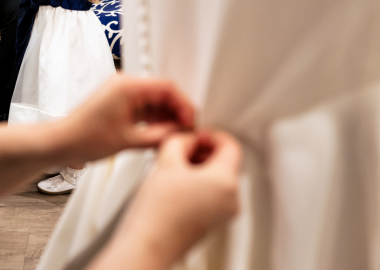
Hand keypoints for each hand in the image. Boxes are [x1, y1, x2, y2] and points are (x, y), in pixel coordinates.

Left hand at [62, 75, 195, 163]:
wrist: (61, 142)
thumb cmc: (83, 138)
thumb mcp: (128, 141)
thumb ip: (158, 136)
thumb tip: (177, 133)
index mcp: (128, 86)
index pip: (167, 87)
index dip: (184, 104)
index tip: (190, 120)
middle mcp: (124, 84)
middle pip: (162, 92)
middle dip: (176, 111)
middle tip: (185, 130)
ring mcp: (120, 92)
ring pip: (154, 100)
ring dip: (165, 116)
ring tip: (173, 135)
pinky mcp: (118, 101)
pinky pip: (143, 106)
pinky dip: (153, 118)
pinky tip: (159, 133)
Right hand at [93, 131, 241, 269]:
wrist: (148, 245)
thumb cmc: (158, 212)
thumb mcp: (167, 161)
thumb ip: (181, 140)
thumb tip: (187, 139)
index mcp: (226, 182)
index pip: (230, 145)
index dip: (210, 134)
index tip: (194, 135)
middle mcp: (231, 200)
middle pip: (224, 162)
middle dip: (201, 152)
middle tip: (179, 149)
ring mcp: (222, 214)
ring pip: (216, 179)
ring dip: (196, 168)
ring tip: (172, 168)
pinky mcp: (211, 223)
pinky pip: (210, 195)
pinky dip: (195, 185)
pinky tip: (173, 186)